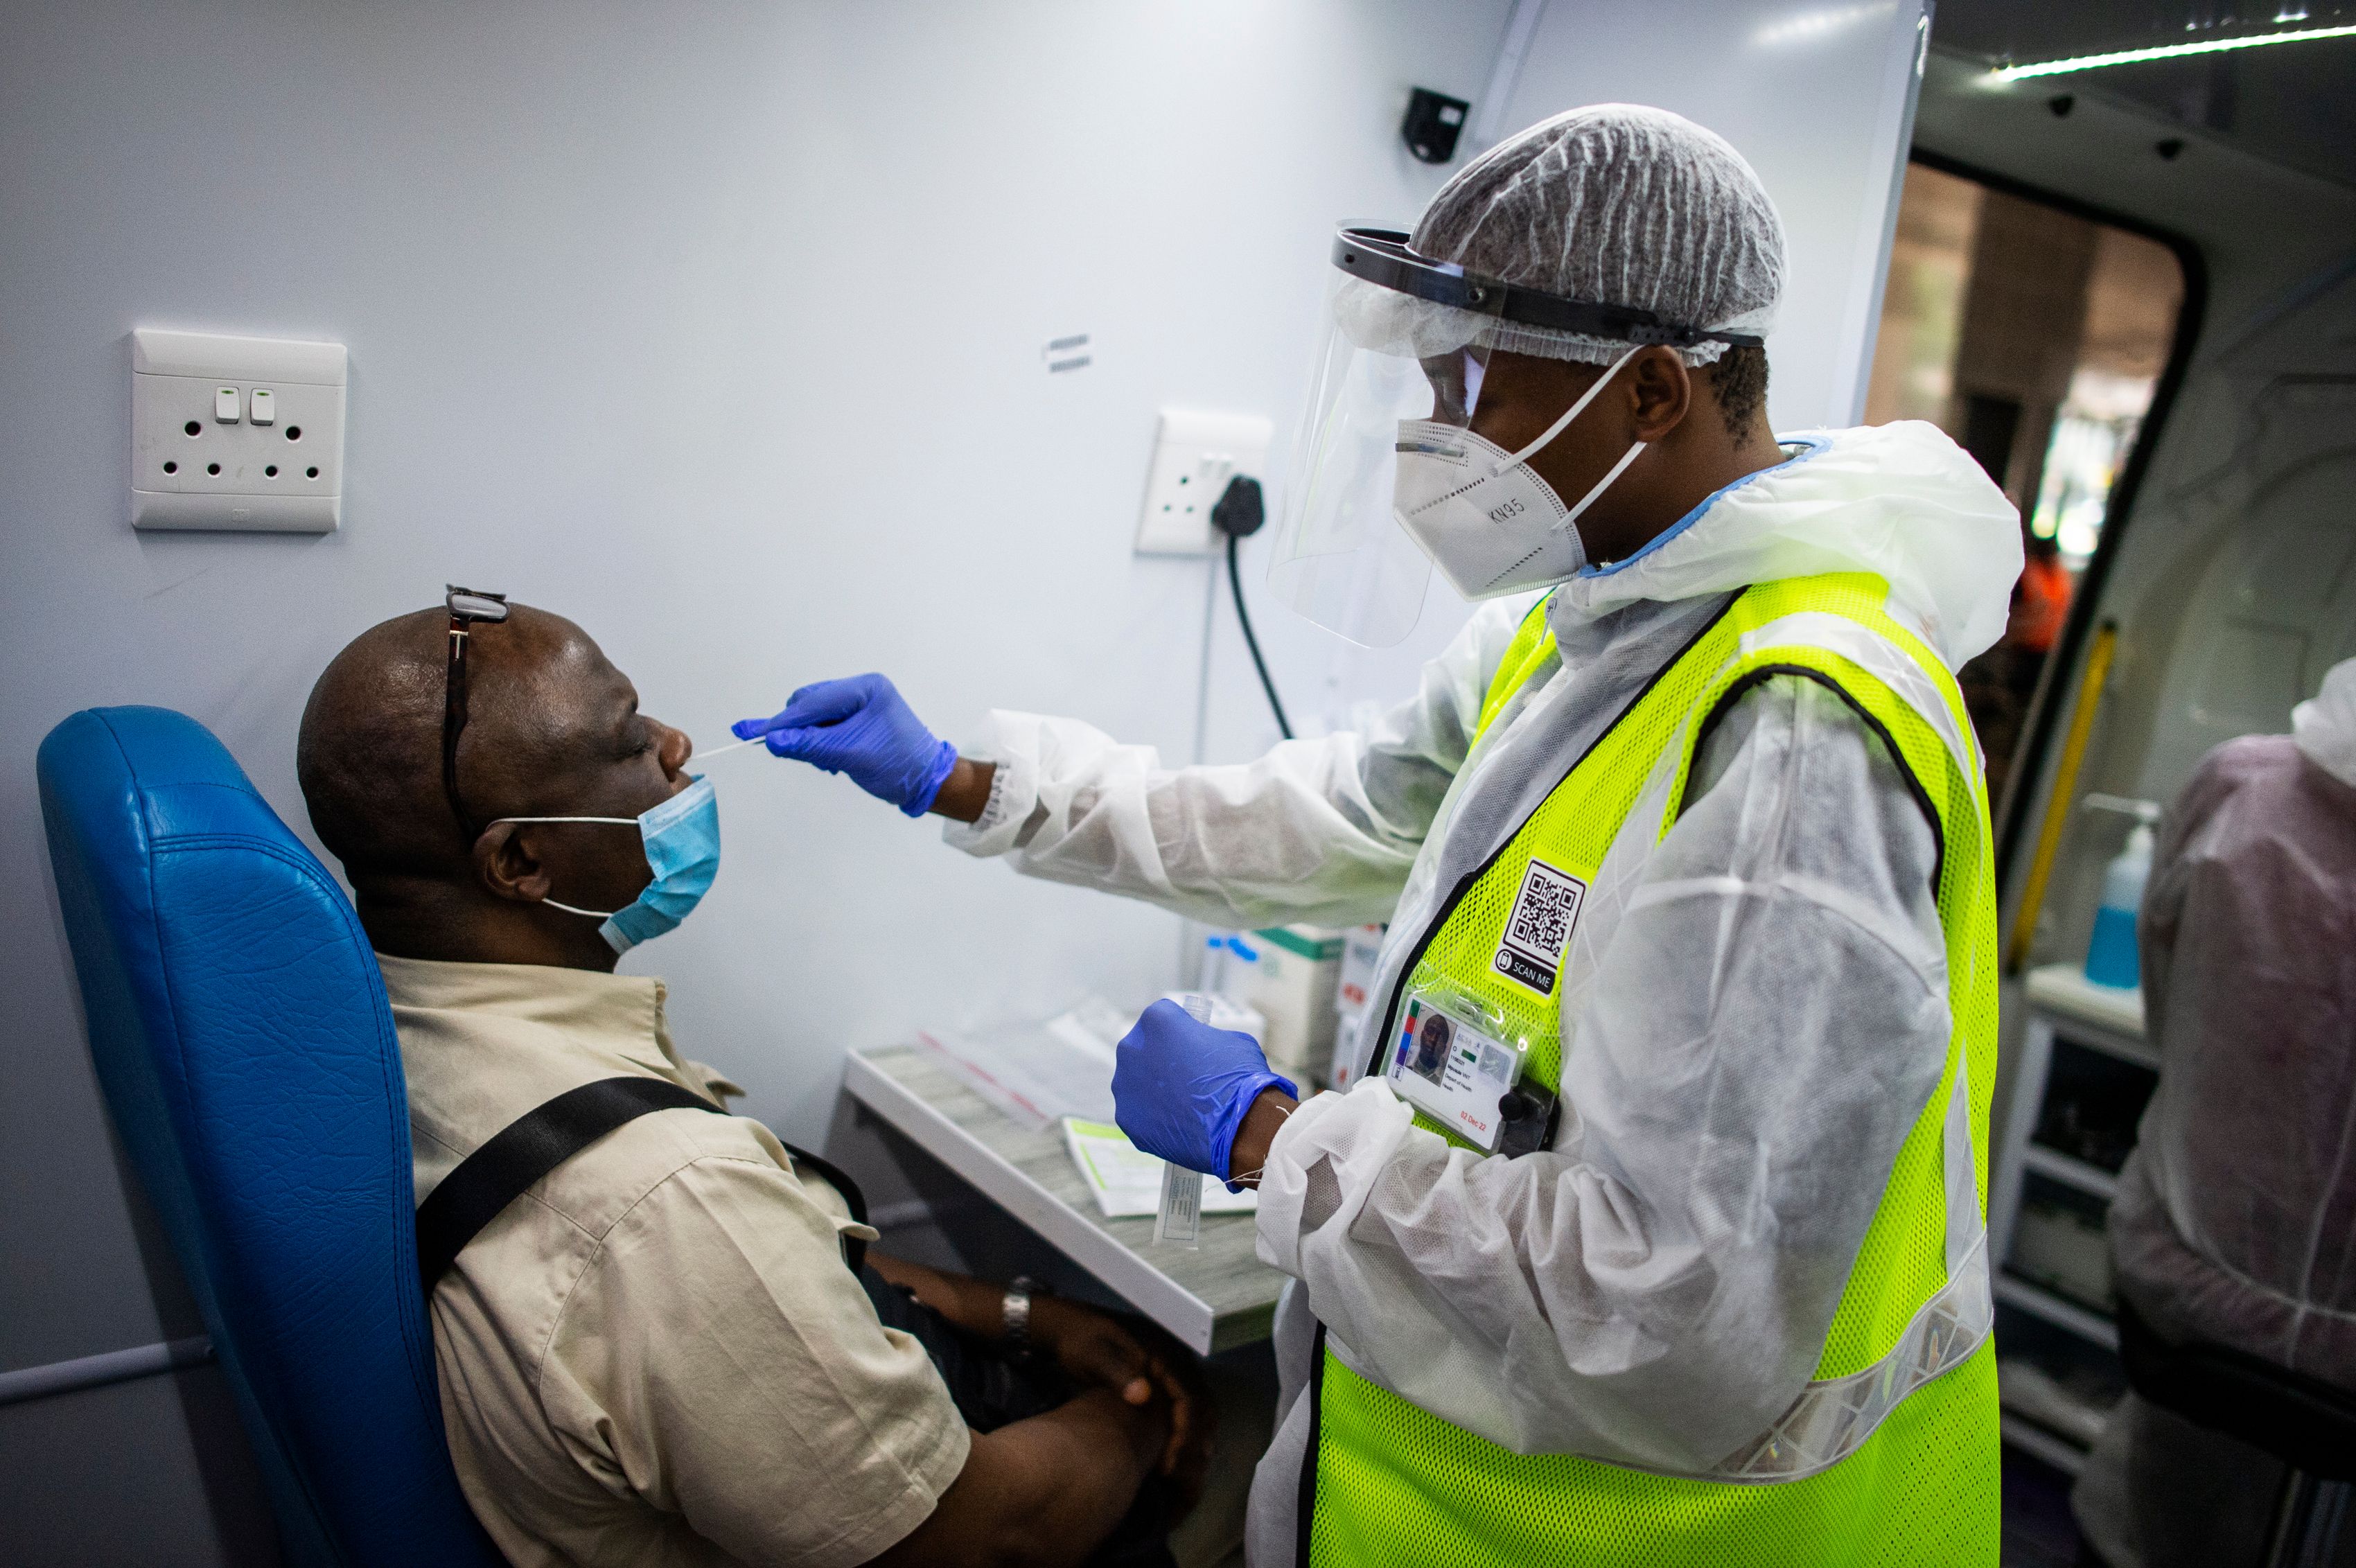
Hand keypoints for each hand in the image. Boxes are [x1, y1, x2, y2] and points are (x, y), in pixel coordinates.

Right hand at [733, 673, 957, 816]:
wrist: (928, 782)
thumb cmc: (898, 766)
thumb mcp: (850, 755)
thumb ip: (810, 746)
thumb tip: (772, 741)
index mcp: (866, 689)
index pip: (813, 703)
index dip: (781, 722)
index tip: (748, 732)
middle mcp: (862, 690)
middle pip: (810, 704)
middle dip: (798, 730)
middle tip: (794, 754)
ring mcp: (859, 704)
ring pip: (814, 717)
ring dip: (810, 740)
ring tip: (826, 763)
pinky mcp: (856, 720)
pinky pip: (825, 727)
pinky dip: (820, 744)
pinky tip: (831, 762)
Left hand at [1029, 1298, 1213, 1504]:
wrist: (1070, 1324)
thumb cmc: (1079, 1341)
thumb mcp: (1092, 1355)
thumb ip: (1117, 1373)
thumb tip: (1143, 1396)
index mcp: (1163, 1352)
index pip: (1189, 1398)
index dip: (1184, 1434)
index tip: (1169, 1465)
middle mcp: (1175, 1358)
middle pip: (1201, 1404)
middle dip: (1194, 1441)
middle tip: (1176, 1474)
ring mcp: (1172, 1366)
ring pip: (1199, 1406)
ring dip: (1193, 1438)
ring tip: (1176, 1469)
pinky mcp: (1164, 1376)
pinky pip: (1185, 1405)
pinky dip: (1184, 1429)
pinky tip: (1171, 1452)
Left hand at [1112, 1000, 1295, 1181]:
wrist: (1239, 1127)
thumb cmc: (1239, 1078)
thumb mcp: (1232, 1041)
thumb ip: (1204, 1039)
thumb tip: (1200, 1050)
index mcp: (1157, 1020)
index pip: (1161, 1017)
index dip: (1179, 1031)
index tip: (1191, 1045)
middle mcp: (1131, 1048)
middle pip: (1142, 1049)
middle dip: (1159, 1059)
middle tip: (1185, 1077)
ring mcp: (1125, 1085)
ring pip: (1135, 1083)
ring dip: (1153, 1089)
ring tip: (1183, 1105)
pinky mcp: (1127, 1118)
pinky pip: (1138, 1114)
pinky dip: (1154, 1118)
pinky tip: (1177, 1124)